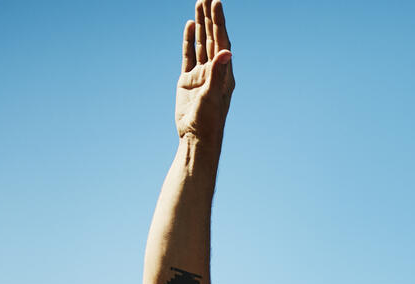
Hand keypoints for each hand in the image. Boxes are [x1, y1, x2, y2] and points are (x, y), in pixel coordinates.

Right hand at [175, 1, 234, 143]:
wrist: (196, 138)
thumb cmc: (209, 121)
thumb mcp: (213, 96)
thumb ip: (218, 73)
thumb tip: (227, 52)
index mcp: (224, 73)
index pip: (222, 41)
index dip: (219, 22)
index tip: (216, 2)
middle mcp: (214, 71)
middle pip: (212, 38)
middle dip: (210, 17)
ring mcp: (201, 74)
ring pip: (201, 43)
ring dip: (200, 24)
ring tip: (198, 4)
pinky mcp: (188, 80)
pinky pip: (188, 55)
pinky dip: (189, 40)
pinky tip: (190, 26)